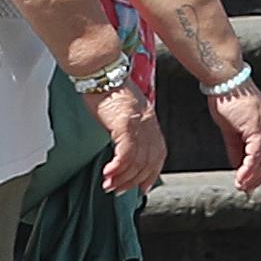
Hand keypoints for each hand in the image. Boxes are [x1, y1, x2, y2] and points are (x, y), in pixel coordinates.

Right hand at [88, 77, 167, 193]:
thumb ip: (129, 127)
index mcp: (150, 122)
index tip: (141, 188)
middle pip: (147, 162)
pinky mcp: (125, 124)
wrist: (102, 70)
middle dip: (133, 181)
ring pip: (136, 161)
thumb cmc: (108, 88)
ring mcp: (138, 125)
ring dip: (121, 177)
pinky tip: (107, 173)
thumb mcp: (125, 110)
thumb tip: (122, 144)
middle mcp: (148, 125)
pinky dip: (117, 167)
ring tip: (107, 185)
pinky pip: (125, 154)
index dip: (151, 174)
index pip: (158, 155)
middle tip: (118, 190)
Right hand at [208, 75, 260, 192]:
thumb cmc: (226, 97)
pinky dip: (249, 168)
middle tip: (247, 189)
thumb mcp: (231, 127)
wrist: (223, 78)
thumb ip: (236, 147)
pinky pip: (255, 154)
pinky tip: (240, 177)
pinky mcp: (256, 127)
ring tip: (243, 187)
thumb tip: (238, 165)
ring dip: (254, 176)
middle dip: (260, 176)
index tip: (252, 181)